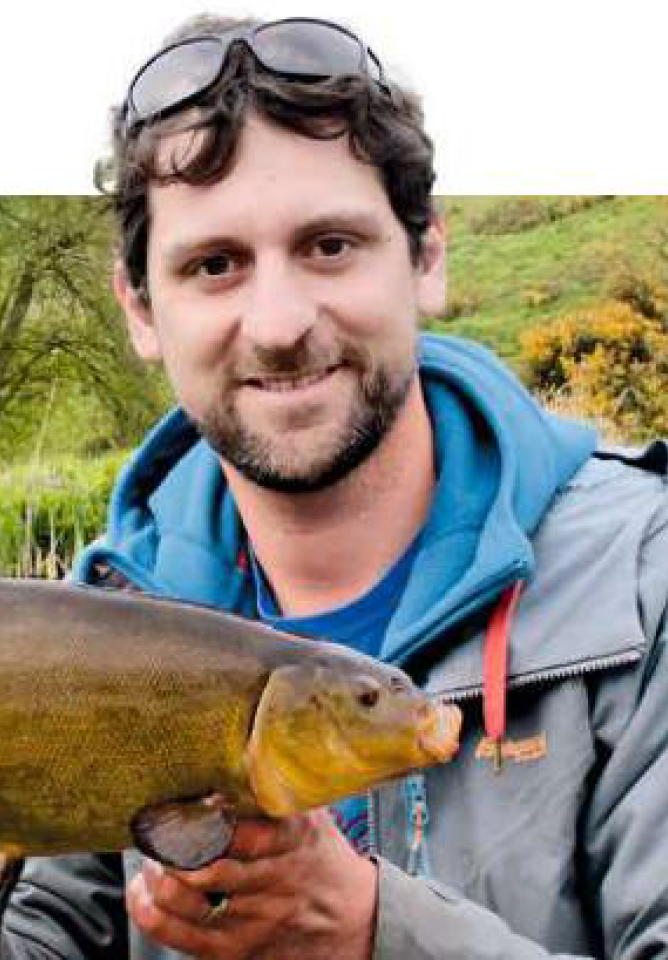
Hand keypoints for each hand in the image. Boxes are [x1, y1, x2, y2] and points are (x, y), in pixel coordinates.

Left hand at [126, 807, 377, 959]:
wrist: (351, 920)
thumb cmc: (318, 854)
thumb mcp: (311, 812)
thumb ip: (276, 782)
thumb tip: (241, 744)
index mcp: (293, 837)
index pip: (241, 829)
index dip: (203, 816)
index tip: (183, 801)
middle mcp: (273, 878)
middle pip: (209, 866)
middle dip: (171, 846)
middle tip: (156, 826)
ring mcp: (253, 918)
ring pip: (188, 899)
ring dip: (159, 875)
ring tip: (154, 855)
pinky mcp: (235, 949)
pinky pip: (180, 934)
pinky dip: (150, 910)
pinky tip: (143, 889)